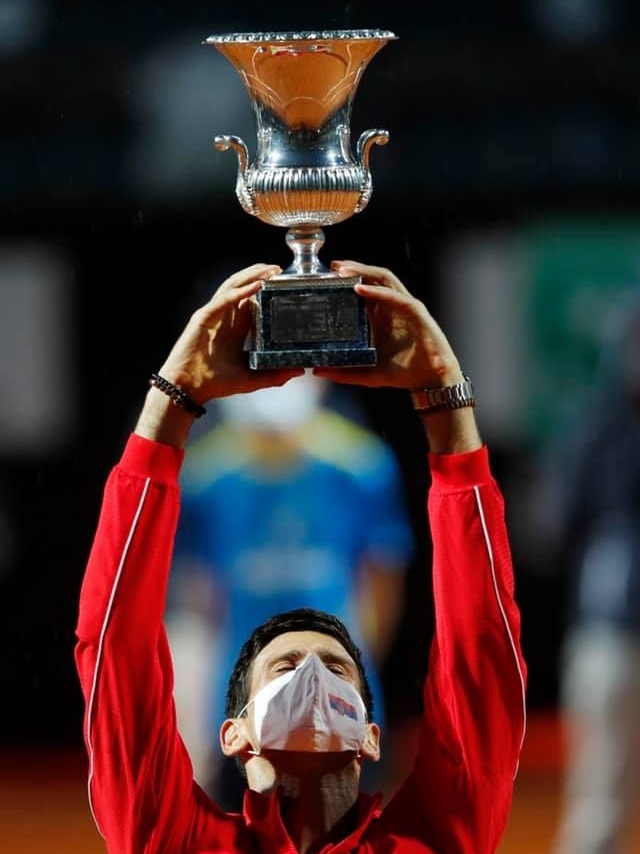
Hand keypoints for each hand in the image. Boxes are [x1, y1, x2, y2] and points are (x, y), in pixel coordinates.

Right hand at [157, 263, 303, 402]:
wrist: (188, 388)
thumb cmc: (215, 383)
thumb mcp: (251, 379)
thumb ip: (274, 376)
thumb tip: (300, 370)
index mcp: (235, 329)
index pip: (252, 302)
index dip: (266, 292)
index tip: (284, 285)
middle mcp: (225, 318)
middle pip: (243, 288)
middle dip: (260, 276)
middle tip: (280, 269)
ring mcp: (213, 315)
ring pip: (233, 287)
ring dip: (251, 276)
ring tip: (270, 269)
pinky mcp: (204, 317)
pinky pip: (225, 299)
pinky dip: (241, 291)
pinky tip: (256, 285)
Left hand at [313, 260, 463, 389]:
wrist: (430, 382)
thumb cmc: (404, 372)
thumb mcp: (367, 373)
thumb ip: (344, 372)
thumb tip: (317, 371)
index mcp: (383, 315)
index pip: (365, 288)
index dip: (348, 279)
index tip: (326, 277)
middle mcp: (394, 307)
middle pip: (373, 278)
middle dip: (354, 268)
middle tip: (333, 266)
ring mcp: (406, 308)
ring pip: (385, 280)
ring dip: (364, 272)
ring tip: (344, 271)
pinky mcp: (417, 314)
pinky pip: (396, 298)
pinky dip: (378, 292)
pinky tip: (360, 290)